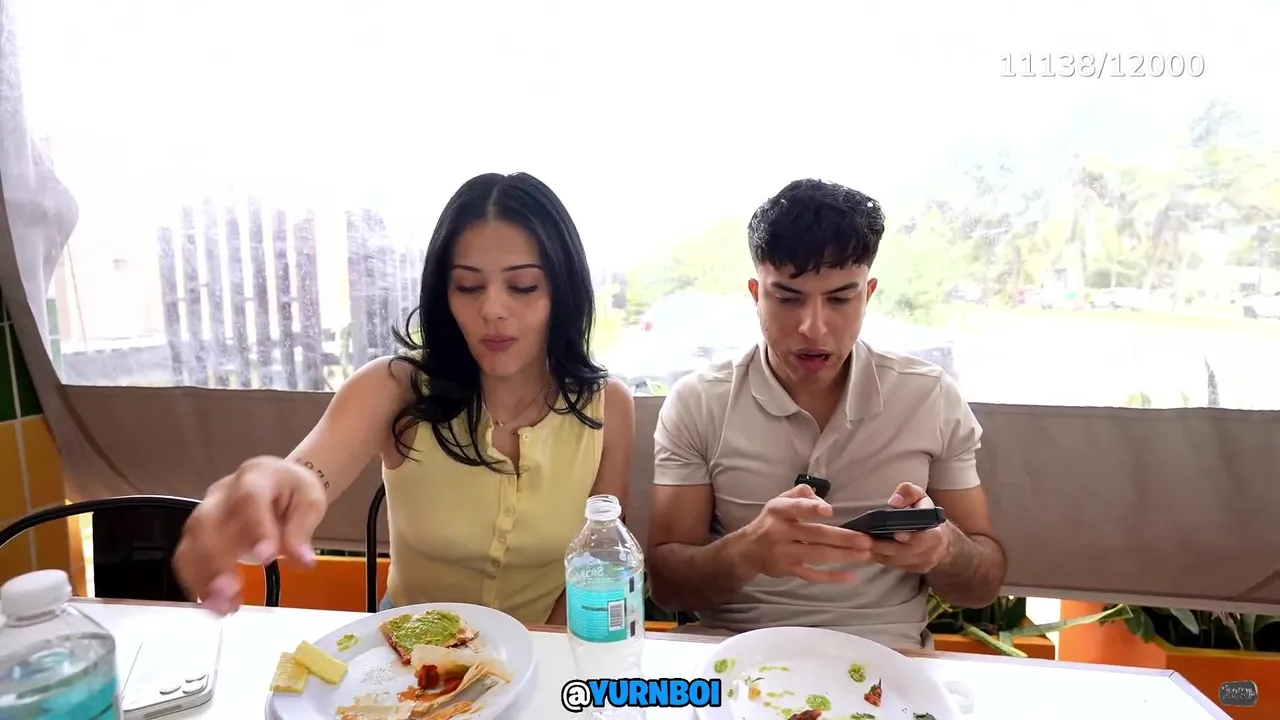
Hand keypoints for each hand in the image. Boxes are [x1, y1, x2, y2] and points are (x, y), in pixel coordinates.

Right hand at [173, 456, 325, 614]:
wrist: (277, 481)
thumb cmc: (293, 490)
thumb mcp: (309, 501)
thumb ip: (301, 529)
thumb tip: (303, 561)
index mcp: (256, 476)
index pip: (249, 498)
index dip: (254, 527)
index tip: (266, 558)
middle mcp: (222, 493)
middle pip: (207, 522)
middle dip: (214, 559)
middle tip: (229, 591)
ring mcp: (205, 512)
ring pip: (190, 542)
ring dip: (201, 577)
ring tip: (220, 606)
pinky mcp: (198, 533)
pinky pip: (187, 558)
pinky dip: (197, 584)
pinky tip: (215, 605)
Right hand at [737, 484, 872, 582]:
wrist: (747, 550)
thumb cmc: (770, 521)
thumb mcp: (780, 501)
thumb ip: (801, 494)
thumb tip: (823, 501)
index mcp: (779, 511)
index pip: (795, 508)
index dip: (811, 509)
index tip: (829, 511)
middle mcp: (781, 532)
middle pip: (814, 535)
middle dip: (842, 538)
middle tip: (866, 540)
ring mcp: (785, 554)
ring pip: (817, 555)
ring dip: (843, 555)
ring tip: (865, 554)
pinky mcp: (789, 570)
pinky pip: (812, 575)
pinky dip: (831, 577)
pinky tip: (850, 576)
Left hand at [868, 482, 949, 573]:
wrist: (940, 538)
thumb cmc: (926, 514)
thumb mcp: (920, 497)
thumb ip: (909, 493)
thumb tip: (894, 502)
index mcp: (935, 533)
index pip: (925, 539)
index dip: (911, 537)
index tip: (896, 533)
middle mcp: (930, 552)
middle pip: (904, 553)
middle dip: (882, 546)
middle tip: (863, 540)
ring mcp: (921, 563)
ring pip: (895, 561)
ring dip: (876, 553)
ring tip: (858, 545)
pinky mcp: (912, 569)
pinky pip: (893, 565)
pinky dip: (878, 558)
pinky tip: (865, 550)